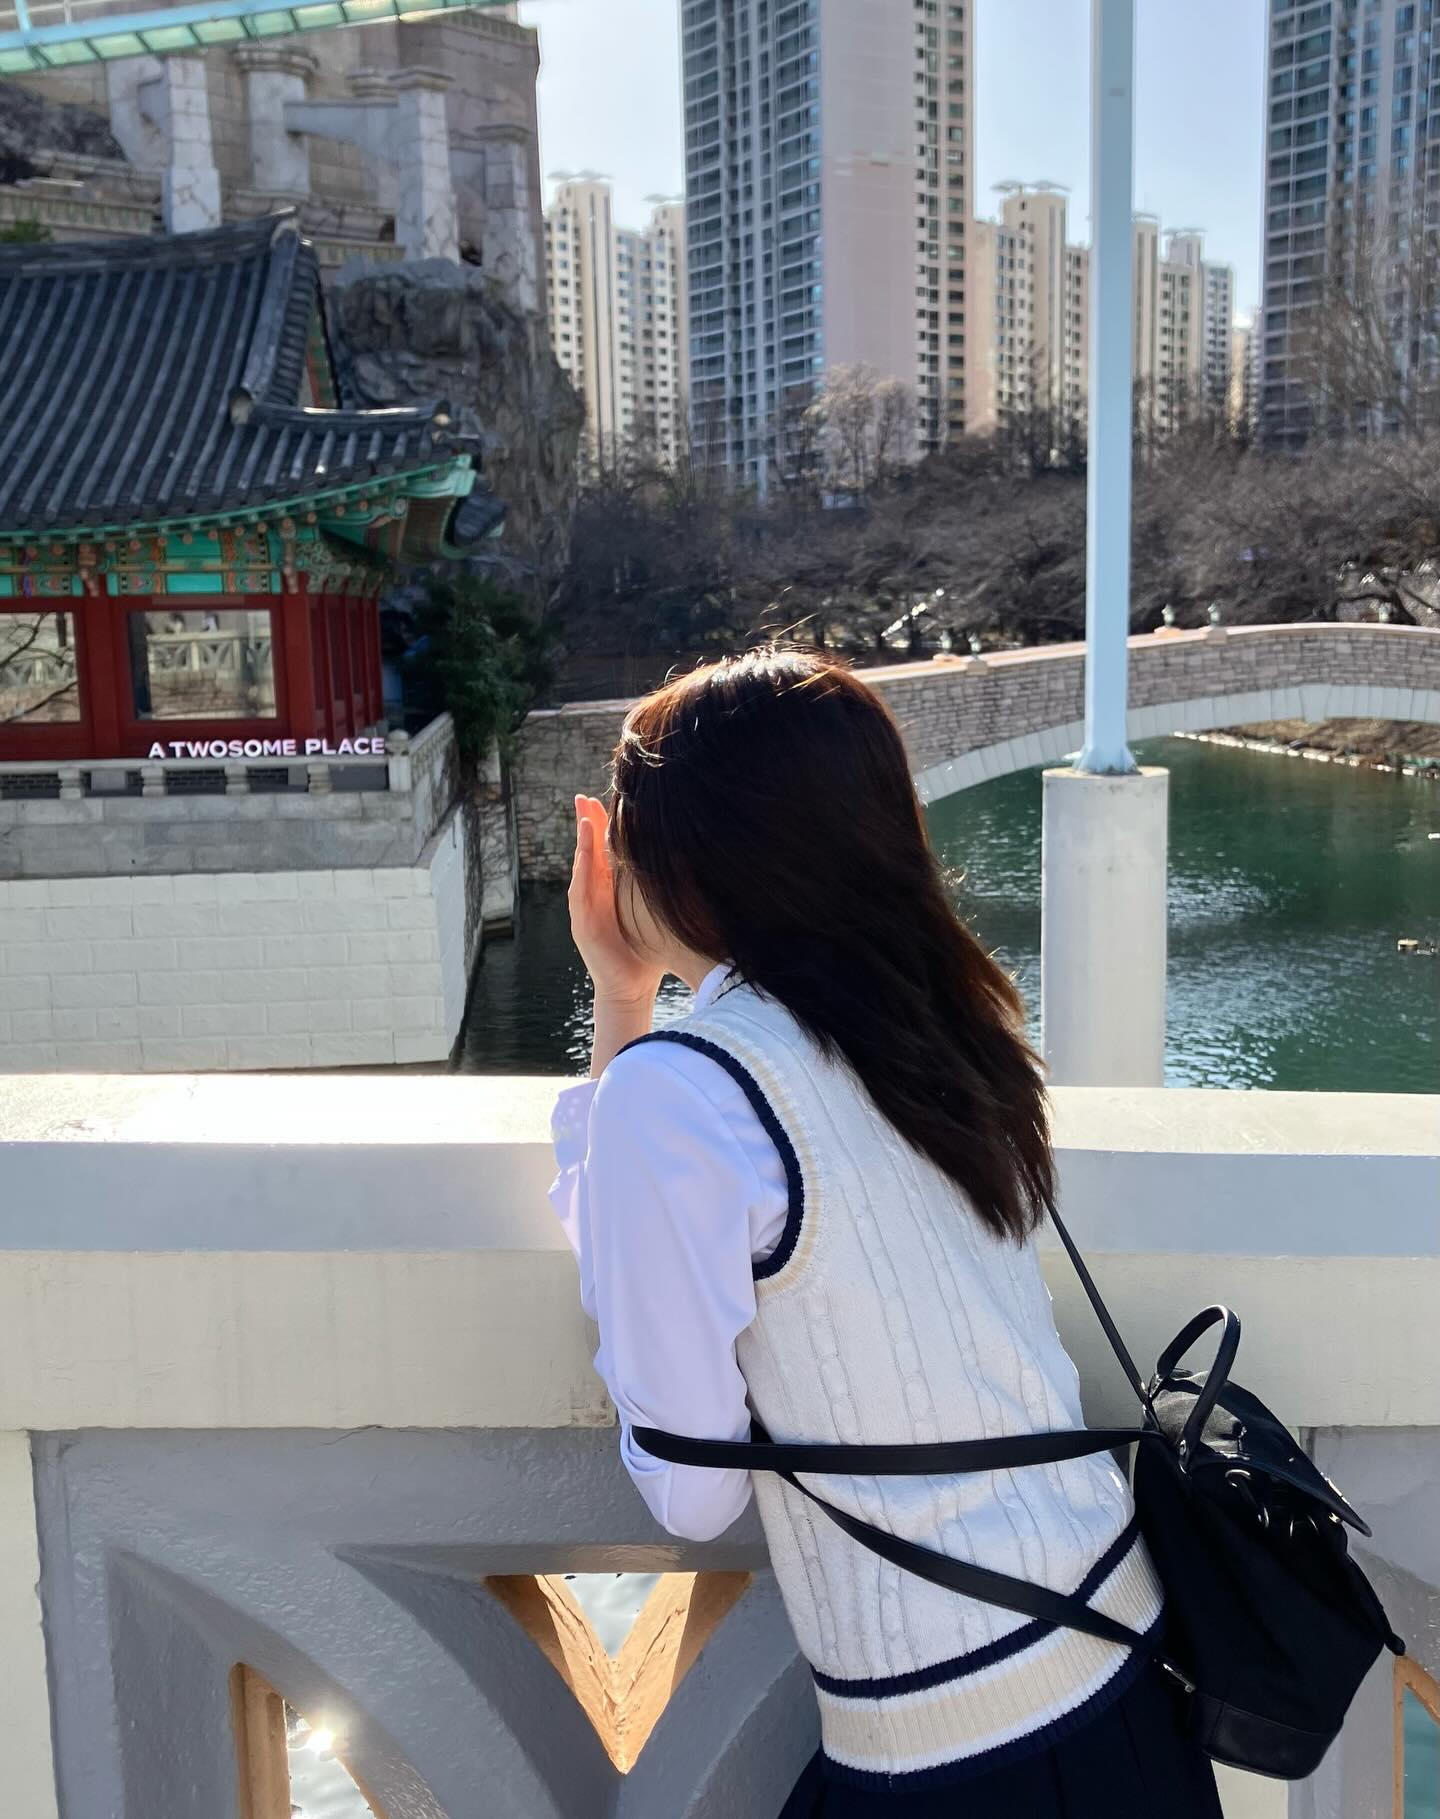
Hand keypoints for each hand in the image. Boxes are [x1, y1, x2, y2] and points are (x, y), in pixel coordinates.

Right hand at [567, 795, 663, 1006]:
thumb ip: (664, 895)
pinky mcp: (581, 923)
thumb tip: (695, 868)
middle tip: (583, 797)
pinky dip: (582, 869)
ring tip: (584, 816)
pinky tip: (584, 850)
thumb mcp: (657, 915)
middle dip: (587, 824)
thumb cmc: (647, 953)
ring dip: (582, 841)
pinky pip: (580, 890)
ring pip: (583, 866)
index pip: (607, 851)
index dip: (608, 826)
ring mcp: (585, 908)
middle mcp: (596, 894)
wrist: (630, 987)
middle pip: (590, 852)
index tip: (612, 799)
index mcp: (611, 889)